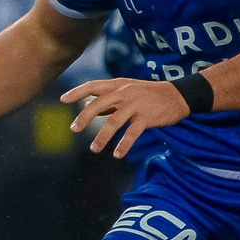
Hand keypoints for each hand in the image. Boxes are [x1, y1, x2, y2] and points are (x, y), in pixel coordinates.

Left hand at [60, 77, 189, 156]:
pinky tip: (117, 154)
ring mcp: (136, 104)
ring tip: (94, 148)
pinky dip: (124, 144)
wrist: (178, 95)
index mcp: (117, 85)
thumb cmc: (148, 94)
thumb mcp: (126, 91)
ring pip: (114, 121)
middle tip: (73, 129)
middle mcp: (125, 92)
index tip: (62, 99)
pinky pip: (132, 132)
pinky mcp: (147, 117)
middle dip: (84, 117)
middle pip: (99, 104)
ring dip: (102, 137)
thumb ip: (106, 99)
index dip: (76, 92)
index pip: (93, 86)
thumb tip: (84, 105)